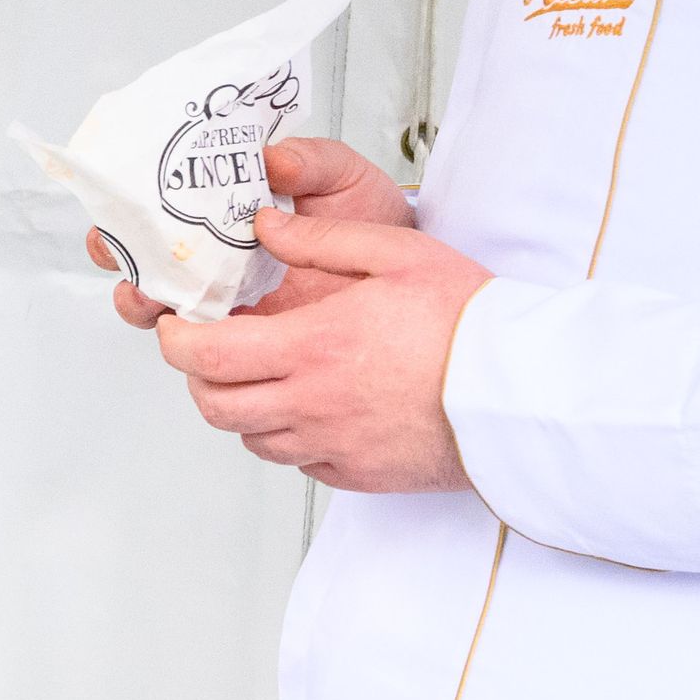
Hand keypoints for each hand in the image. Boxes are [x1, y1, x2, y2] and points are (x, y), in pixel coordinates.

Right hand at [89, 134, 417, 329]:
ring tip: (157, 299)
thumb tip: (272, 158)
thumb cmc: (374, 220)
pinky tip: (196, 331)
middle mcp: (218, 260)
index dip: (128, 210)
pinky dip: (191, 344)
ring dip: (147, 303)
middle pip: (146, 263)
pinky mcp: (250, 344)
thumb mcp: (345, 178)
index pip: (160, 208)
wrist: (415, 277)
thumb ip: (311, 162)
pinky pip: (207, 351)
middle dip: (123, 262)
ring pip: (165, 310)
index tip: (120, 208)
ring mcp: (230, 305)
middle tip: (129, 260)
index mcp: (228, 214)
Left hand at [151, 206, 492, 493]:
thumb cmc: (469, 323)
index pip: (204, 356)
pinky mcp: (357, 473)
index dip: (175, 342)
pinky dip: (287, 437)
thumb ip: (321, 239)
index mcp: (312, 346)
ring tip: (263, 375)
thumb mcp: (396, 253)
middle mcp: (311, 403)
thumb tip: (266, 225)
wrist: (525, 394)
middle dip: (198, 376)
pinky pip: (297, 461)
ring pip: (251, 438)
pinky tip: (311, 406)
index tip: (176, 325)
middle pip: (214, 405)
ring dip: (242, 407)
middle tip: (211, 349)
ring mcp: (332, 445)